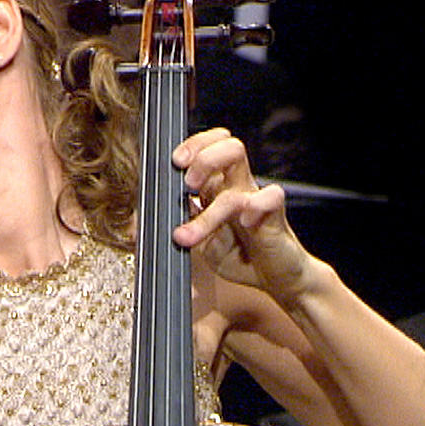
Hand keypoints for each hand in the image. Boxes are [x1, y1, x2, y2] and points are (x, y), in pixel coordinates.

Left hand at [171, 128, 306, 299]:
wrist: (275, 278)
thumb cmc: (240, 257)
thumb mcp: (202, 245)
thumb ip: (183, 227)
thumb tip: (149, 217)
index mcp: (218, 189)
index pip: (210, 148)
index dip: (193, 146)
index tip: (175, 164)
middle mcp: (238, 188)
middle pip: (229, 147)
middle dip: (204, 157)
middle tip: (188, 183)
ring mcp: (256, 200)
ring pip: (241, 170)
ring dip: (215, 190)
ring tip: (199, 207)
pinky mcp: (275, 216)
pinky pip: (271, 196)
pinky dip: (256, 205)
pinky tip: (244, 223)